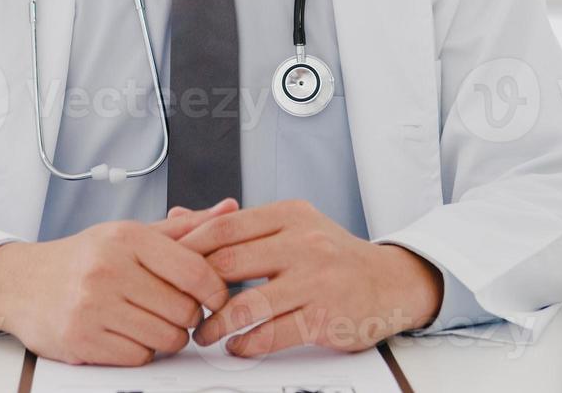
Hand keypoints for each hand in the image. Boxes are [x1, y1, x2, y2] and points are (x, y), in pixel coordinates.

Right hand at [0, 199, 239, 364]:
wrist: (21, 282)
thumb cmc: (83, 258)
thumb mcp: (130, 233)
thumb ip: (183, 228)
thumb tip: (229, 211)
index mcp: (126, 238)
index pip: (195, 270)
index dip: (216, 291)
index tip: (216, 297)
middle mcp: (108, 268)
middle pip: (184, 309)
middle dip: (189, 315)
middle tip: (176, 309)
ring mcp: (92, 305)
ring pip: (165, 337)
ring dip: (167, 336)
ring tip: (152, 320)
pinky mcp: (81, 339)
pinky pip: (138, 357)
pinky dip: (141, 351)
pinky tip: (128, 333)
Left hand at [173, 199, 442, 356]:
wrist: (391, 282)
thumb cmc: (334, 255)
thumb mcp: (290, 226)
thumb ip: (238, 225)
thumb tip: (179, 218)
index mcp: (290, 215)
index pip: (225, 227)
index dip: (189, 248)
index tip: (169, 267)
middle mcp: (304, 243)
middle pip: (229, 263)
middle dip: (196, 289)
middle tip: (181, 304)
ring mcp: (316, 281)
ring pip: (247, 305)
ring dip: (216, 325)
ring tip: (204, 333)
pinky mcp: (325, 317)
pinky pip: (271, 335)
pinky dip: (245, 344)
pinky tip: (237, 346)